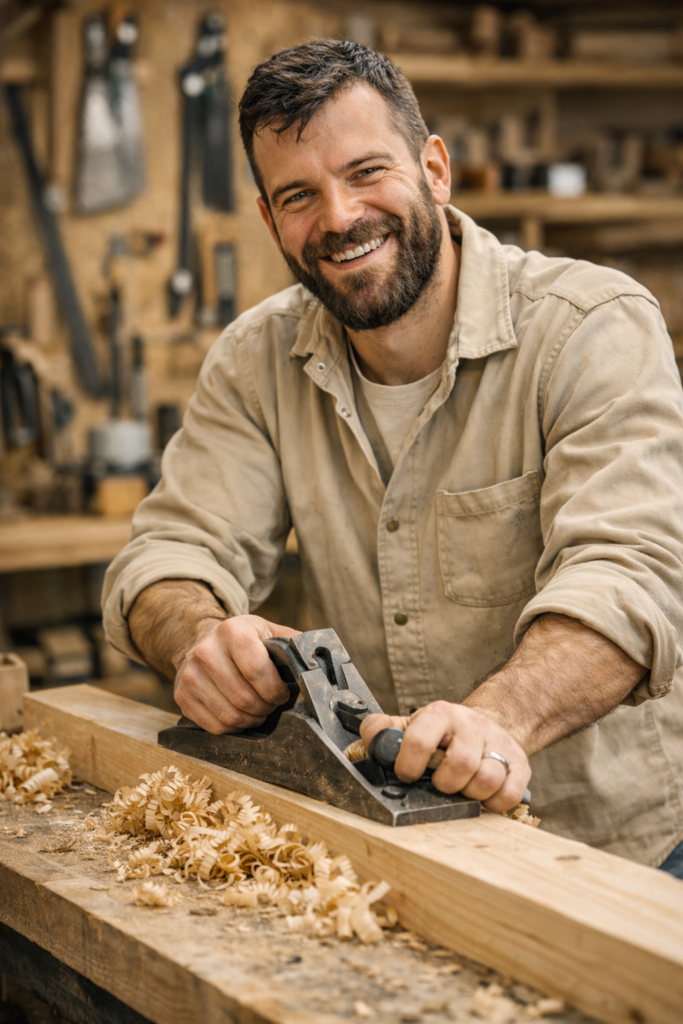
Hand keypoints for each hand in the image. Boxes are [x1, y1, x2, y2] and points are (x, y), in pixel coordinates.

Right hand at [173, 614, 299, 734]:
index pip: (257, 671)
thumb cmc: (242, 640)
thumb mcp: (267, 631)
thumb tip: (317, 662)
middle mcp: (206, 652)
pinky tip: (241, 715)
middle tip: (271, 704)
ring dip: (252, 720)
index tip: (282, 693)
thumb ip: (292, 643)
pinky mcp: (182, 697)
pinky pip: (216, 727)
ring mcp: (190, 676)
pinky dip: (235, 728)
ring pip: (231, 717)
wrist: (200, 641)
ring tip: (258, 710)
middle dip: (266, 708)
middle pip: (245, 699)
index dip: (276, 690)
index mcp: (232, 631)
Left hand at [359, 701, 530, 811]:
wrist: (483, 727)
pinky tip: (482, 797)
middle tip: (439, 784)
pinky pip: (510, 793)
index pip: (420, 739)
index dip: (409, 765)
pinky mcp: (519, 764)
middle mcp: (472, 724)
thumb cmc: (441, 734)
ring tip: (461, 789)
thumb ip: (383, 730)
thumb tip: (371, 737)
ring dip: (469, 794)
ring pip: (487, 779)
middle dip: (444, 784)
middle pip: (460, 765)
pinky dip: (494, 803)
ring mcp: (498, 743)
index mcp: (440, 714)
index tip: (407, 775)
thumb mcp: (410, 725)